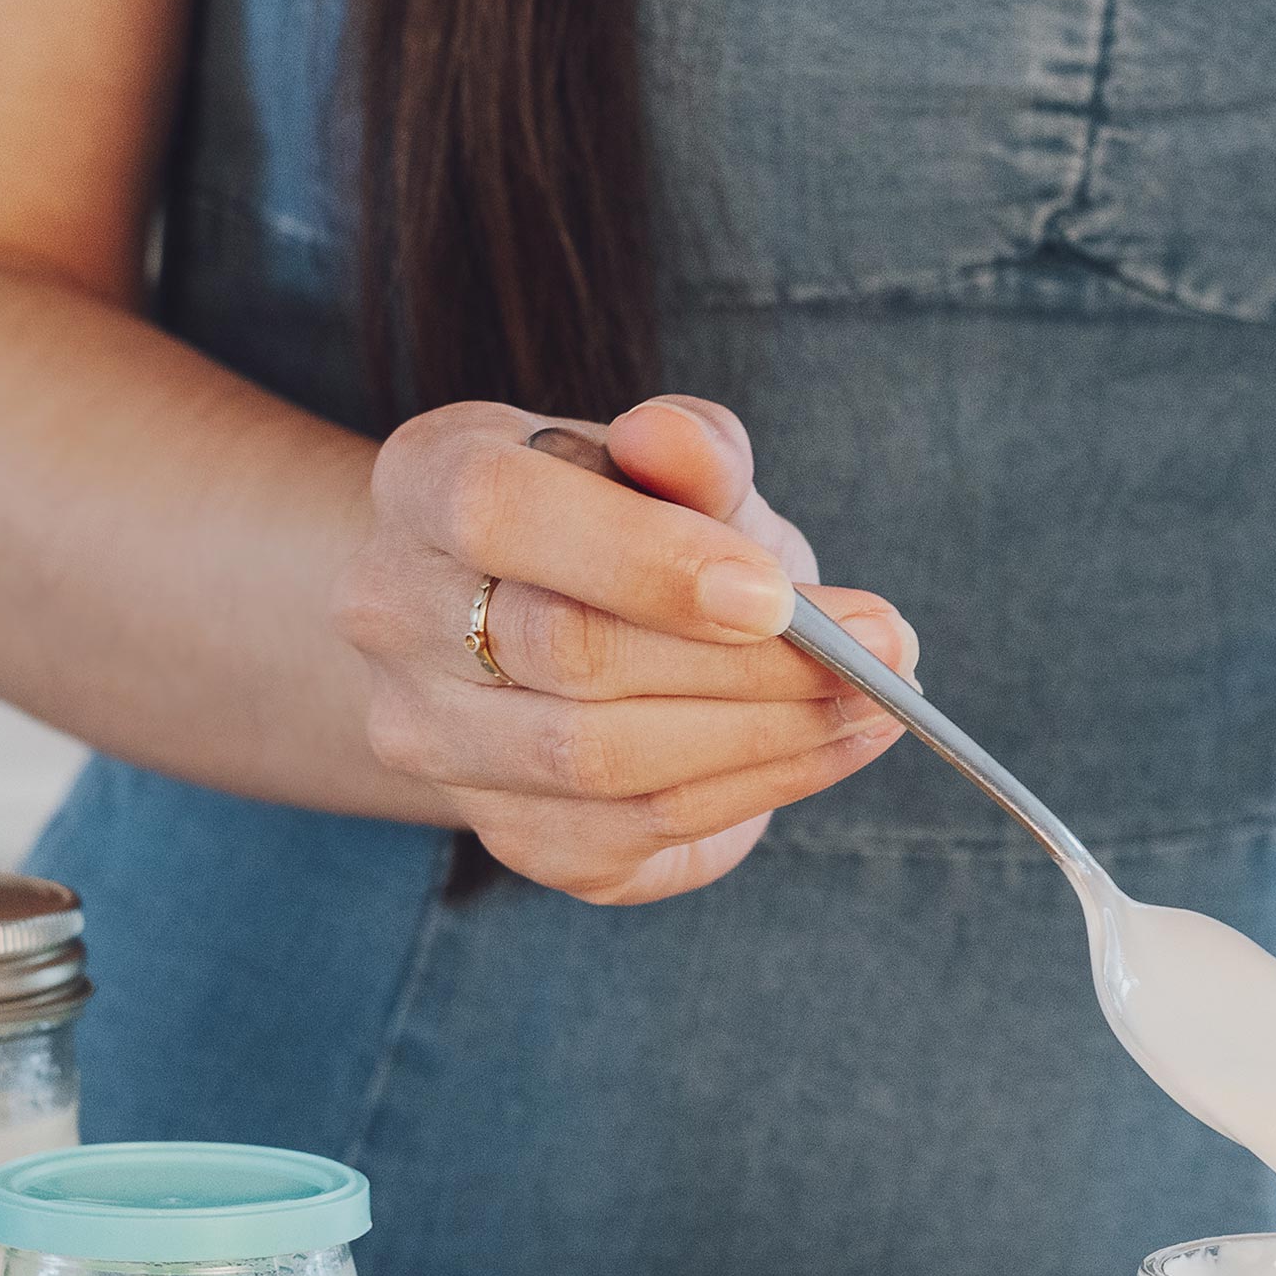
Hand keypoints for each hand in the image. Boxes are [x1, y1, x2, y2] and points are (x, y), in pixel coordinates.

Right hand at [338, 395, 918, 902]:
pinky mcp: (509, 837)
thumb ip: (689, 450)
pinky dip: (758, 789)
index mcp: (425, 482)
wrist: (561, 639)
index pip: (500, 512)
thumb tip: (674, 439)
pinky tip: (831, 746)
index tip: (774, 593)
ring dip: (768, 735)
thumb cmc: (633, 531)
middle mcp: (393, 614)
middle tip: (882, 649)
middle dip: (747, 660)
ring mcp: (433, 738)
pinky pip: (638, 829)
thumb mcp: (671, 470)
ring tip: (876, 700)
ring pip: (602, 759)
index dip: (644, 558)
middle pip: (568, 652)